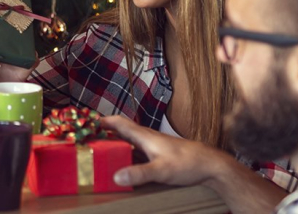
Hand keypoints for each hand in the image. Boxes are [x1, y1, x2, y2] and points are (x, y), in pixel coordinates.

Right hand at [101, 115, 230, 187]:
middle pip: (121, 131)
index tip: (86, 123)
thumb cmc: (188, 163)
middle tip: (89, 140)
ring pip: (129, 141)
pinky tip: (125, 163)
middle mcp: (147, 137)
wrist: (211, 165)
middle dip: (105, 133)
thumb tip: (116, 176)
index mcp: (144, 136)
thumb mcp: (161, 171)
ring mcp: (154, 145)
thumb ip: (139, 173)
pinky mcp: (160, 154)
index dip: (102, 121)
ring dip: (116, 143)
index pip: (119, 122)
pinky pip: (137, 150)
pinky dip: (127, 153)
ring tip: (102, 152)